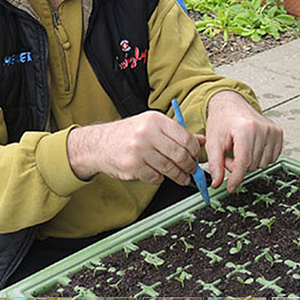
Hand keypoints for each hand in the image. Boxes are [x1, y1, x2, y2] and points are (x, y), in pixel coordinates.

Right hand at [66, 110, 204, 185]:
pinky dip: (160, 179)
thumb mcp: (151, 126)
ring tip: (182, 178)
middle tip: (192, 170)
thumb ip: (176, 132)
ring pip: (169, 168)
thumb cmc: (127, 134)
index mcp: (155, 120)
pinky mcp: (132, 166)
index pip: (185, 137)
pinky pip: (155, 177)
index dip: (195, 150)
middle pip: (180, 154)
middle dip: (190, 166)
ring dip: (179, 176)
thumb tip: (201, 140)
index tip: (196, 156)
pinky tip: (158, 175)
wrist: (98, 144)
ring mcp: (139, 150)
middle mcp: (147, 133)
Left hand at [203, 90, 282, 192]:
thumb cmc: (222, 120)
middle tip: (229, 153)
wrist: (231, 104)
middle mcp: (262, 129)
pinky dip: (259, 157)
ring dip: (249, 161)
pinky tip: (251, 146)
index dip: (236, 178)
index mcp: (245, 128)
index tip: (230, 187)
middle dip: (238, 165)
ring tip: (239, 148)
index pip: (243, 162)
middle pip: (251, 165)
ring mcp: (273, 131)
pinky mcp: (278, 133)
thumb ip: (215, 164)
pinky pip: (271, 158)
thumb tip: (217, 183)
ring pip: (262, 164)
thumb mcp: (213, 142)